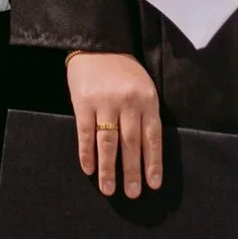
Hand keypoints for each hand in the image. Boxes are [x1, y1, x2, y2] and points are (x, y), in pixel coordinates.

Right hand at [66, 51, 162, 195]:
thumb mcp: (143, 87)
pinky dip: (87, 153)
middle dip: (132, 171)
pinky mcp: (83, 102)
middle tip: (132, 194)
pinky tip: (89, 169)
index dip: (153, 163)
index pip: (152, 137)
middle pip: (131, 143)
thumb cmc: (123, 71)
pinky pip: (86, 132)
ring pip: (108, 142)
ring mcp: (105, 102)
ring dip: (109, 169)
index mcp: (147, 100)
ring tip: (109, 190)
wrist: (97, 44)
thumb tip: (147, 152)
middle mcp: (128, 102)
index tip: (153, 184)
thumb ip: (145, 114)